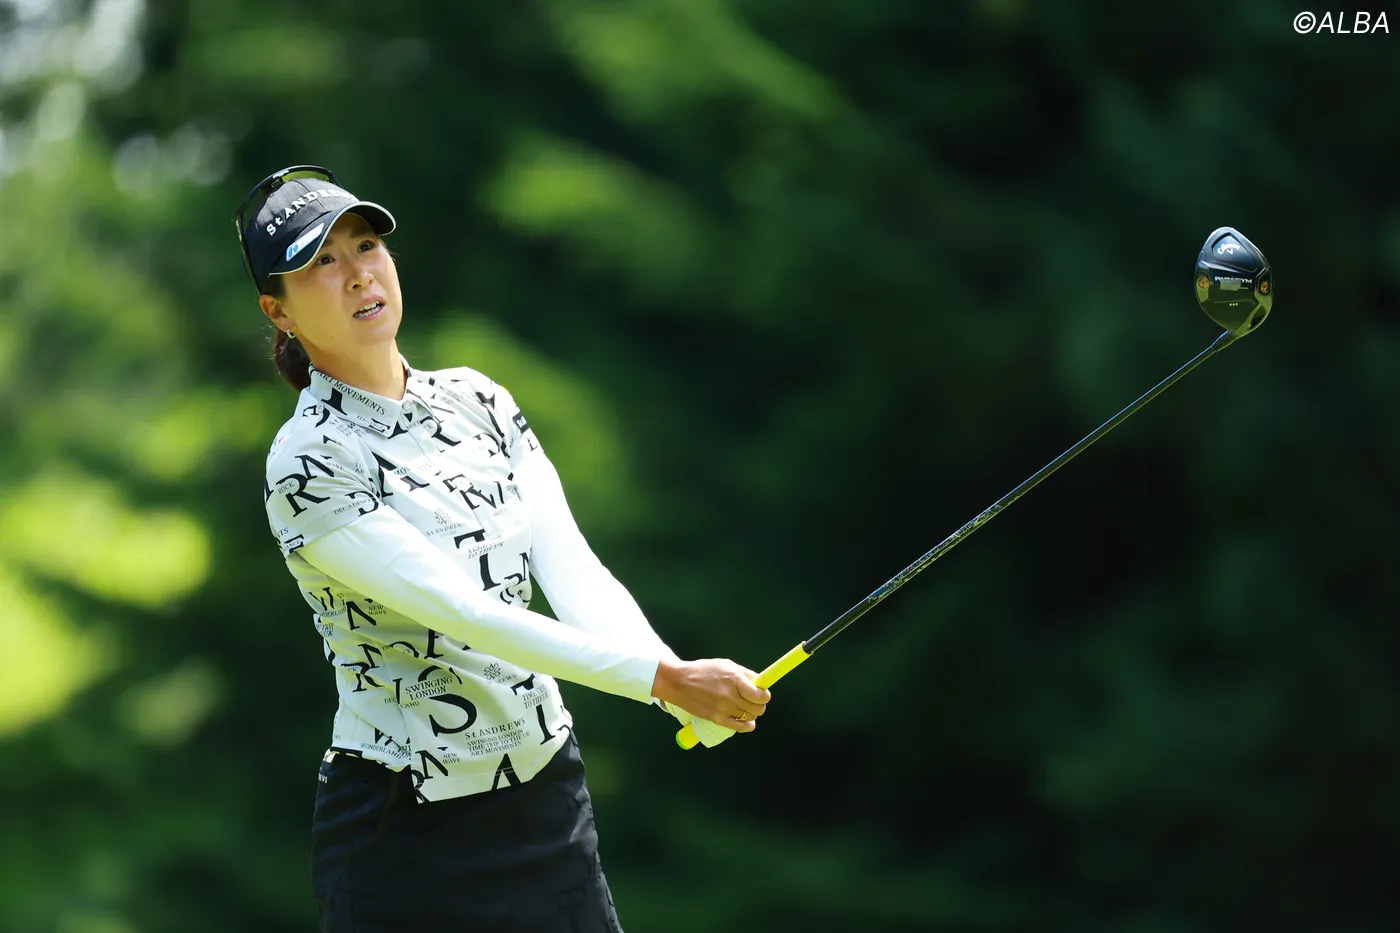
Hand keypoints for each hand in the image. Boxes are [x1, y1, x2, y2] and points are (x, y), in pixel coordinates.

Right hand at [651, 658, 770, 740]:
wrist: (679, 683)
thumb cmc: (703, 670)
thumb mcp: (726, 664)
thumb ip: (745, 674)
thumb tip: (761, 682)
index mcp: (734, 679)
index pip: (760, 695)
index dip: (765, 695)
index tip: (762, 693)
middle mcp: (731, 696)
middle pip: (757, 708)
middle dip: (760, 704)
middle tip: (754, 700)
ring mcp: (724, 709)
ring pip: (750, 717)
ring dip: (751, 713)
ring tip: (744, 706)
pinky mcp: (717, 719)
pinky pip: (740, 727)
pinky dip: (747, 726)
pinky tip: (747, 721)